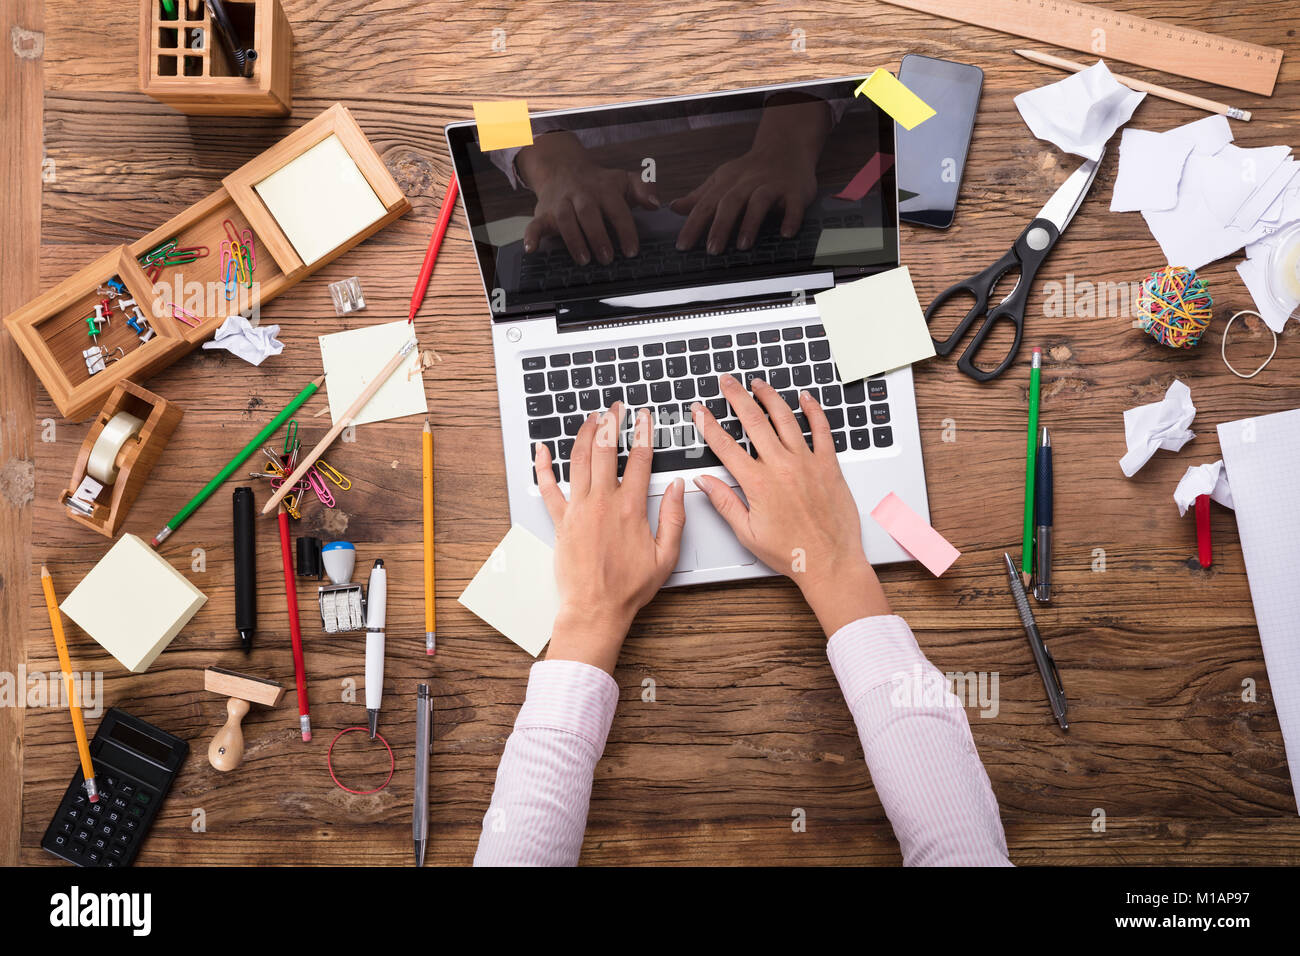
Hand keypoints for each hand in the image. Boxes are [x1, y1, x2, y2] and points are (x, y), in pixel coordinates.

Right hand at [517, 132, 659, 265]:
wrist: (563, 168)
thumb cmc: (600, 183)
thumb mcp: (624, 180)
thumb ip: (644, 189)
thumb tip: (656, 204)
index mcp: (604, 188)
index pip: (617, 209)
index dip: (625, 230)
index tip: (631, 251)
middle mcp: (581, 195)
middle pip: (588, 213)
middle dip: (598, 236)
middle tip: (607, 258)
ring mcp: (561, 203)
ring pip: (565, 219)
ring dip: (573, 240)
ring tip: (584, 260)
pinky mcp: (544, 213)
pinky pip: (535, 224)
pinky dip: (531, 236)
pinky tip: (531, 250)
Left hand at [535, 403, 685, 672]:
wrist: (595, 609)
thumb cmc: (629, 588)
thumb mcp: (666, 556)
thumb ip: (675, 519)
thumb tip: (680, 488)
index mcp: (631, 508)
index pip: (640, 460)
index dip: (644, 433)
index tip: (645, 417)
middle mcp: (603, 503)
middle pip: (606, 451)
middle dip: (611, 423)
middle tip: (614, 407)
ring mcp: (579, 510)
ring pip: (579, 461)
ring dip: (584, 435)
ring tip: (590, 418)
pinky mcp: (561, 521)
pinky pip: (548, 488)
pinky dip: (543, 467)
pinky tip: (541, 449)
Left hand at [671, 92, 830, 254]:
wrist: (786, 147)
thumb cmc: (750, 170)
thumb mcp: (722, 179)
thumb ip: (700, 196)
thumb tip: (673, 208)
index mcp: (727, 182)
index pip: (706, 204)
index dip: (693, 225)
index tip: (682, 246)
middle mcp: (748, 183)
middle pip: (731, 202)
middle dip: (720, 226)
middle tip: (712, 250)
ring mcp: (772, 185)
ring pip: (759, 201)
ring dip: (751, 223)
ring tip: (742, 245)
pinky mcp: (795, 190)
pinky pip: (794, 205)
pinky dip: (791, 218)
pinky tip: (786, 234)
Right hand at [691, 375, 890, 636]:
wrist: (830, 562)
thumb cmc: (792, 553)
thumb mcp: (747, 533)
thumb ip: (724, 502)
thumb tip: (704, 481)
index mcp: (757, 484)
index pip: (725, 445)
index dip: (708, 424)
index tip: (699, 410)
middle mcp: (781, 466)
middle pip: (753, 421)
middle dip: (736, 397)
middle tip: (727, 382)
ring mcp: (806, 462)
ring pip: (784, 418)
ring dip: (769, 397)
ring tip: (758, 383)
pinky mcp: (829, 465)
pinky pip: (821, 429)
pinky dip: (813, 410)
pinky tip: (805, 398)